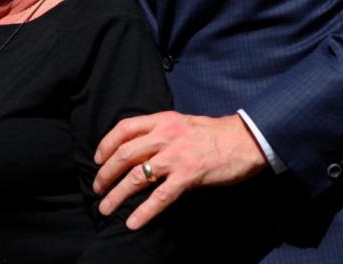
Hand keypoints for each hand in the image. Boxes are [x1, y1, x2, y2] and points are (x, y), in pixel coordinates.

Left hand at [93, 112, 267, 229]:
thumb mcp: (183, 123)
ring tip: (106, 208)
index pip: (125, 128)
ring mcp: (176, 156)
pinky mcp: (188, 175)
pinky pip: (160, 196)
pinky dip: (144, 211)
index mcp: (163, 120)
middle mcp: (165, 136)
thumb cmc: (215, 133)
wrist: (245, 139)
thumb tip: (139, 147)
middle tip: (97, 188)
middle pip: (125, 154)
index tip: (98, 159)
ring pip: (137, 176)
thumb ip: (161, 131)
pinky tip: (132, 222)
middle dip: (106, 173)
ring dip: (117, 194)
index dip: (106, 144)